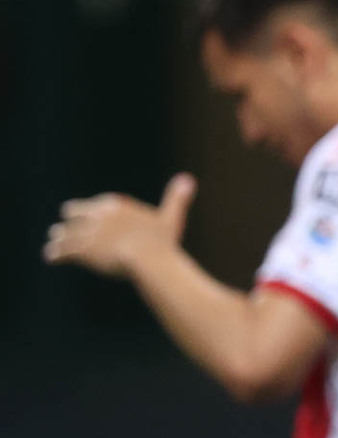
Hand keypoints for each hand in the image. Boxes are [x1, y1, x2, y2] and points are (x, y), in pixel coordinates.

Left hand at [44, 173, 197, 276]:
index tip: (84, 215)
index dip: (88, 211)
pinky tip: (50, 259)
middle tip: (62, 228)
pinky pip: (60, 252)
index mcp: (114, 204)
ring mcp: (86, 232)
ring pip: (64, 234)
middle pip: (74, 214)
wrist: (148, 259)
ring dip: (58, 240)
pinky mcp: (79, 250)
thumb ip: (176, 198)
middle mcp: (96, 215)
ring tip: (53, 246)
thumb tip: (188, 178)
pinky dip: (54, 255)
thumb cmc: (161, 241)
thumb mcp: (171, 217)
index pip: (94, 204)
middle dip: (70, 222)